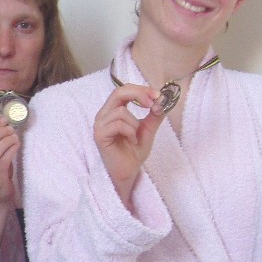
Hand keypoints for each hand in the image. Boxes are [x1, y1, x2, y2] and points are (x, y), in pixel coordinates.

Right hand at [93, 84, 163, 209]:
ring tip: (135, 136)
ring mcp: (100, 125)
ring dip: (135, 124)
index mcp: (113, 110)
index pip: (124, 90)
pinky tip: (131, 141)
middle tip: (153, 103)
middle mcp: (103, 115)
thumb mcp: (148, 129)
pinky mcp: (99, 135)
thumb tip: (162, 100)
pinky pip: (118, 125)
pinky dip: (130, 132)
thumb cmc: (133, 151)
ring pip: (121, 112)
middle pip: (118, 92)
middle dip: (139, 95)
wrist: (128, 172)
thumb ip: (154, 115)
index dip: (141, 90)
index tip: (158, 95)